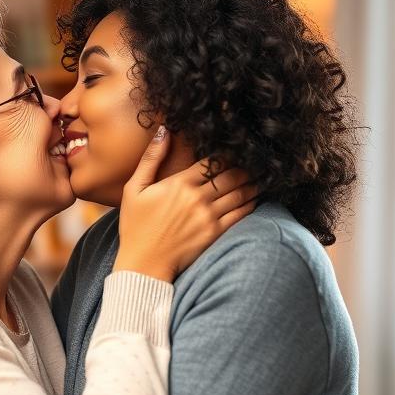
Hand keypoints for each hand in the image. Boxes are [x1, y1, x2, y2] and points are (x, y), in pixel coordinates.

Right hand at [115, 126, 258, 281]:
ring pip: (240, 193)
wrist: (144, 264)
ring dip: (252, 183)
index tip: (234, 150)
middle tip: (254, 162)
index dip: (226, 154)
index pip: (212, 161)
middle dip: (245, 166)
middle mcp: (197, 198)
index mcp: (179, 183)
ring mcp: (208, 216)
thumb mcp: (134, 189)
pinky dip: (250, 203)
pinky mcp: (215, 233)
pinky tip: (254, 198)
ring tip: (260, 176)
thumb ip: (150, 158)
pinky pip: (240, 214)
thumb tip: (164, 130)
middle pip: (231, 175)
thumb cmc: (135, 227)